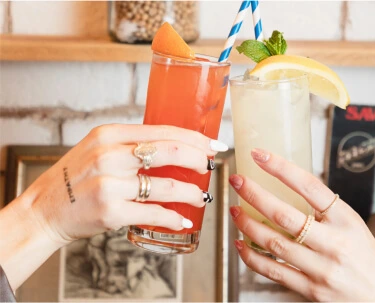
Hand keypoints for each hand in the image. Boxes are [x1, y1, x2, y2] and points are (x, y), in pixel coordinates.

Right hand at [0, 124, 227, 289]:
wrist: (44, 209)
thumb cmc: (75, 178)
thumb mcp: (97, 149)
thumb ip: (130, 145)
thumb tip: (173, 146)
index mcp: (109, 135)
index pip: (164, 131)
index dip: (195, 138)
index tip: (213, 144)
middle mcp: (109, 156)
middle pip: (170, 152)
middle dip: (199, 159)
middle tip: (210, 166)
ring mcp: (110, 185)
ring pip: (167, 186)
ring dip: (192, 192)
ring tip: (201, 196)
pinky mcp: (111, 212)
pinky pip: (155, 213)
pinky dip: (174, 218)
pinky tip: (182, 219)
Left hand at [229, 149, 374, 301]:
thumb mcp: (357, 229)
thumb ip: (327, 215)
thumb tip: (293, 196)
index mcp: (348, 221)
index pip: (310, 186)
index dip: (281, 168)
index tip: (261, 156)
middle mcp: (334, 244)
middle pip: (284, 215)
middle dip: (254, 194)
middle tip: (238, 181)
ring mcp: (321, 269)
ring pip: (274, 243)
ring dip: (248, 224)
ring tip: (235, 211)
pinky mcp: (311, 290)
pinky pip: (273, 271)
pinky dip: (252, 257)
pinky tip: (241, 245)